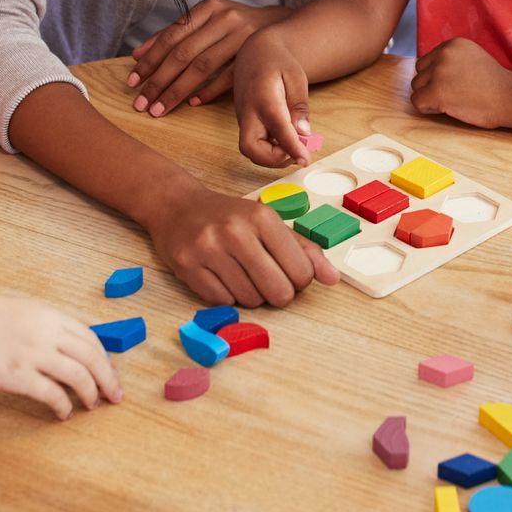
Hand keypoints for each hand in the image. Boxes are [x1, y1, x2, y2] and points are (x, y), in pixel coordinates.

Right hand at [0, 288, 121, 419]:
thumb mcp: (21, 311)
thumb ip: (44, 326)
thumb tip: (65, 346)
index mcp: (49, 314)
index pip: (91, 338)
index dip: (104, 359)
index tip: (108, 373)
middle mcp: (46, 332)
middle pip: (93, 357)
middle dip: (109, 379)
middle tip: (116, 396)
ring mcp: (32, 353)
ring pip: (78, 376)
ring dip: (91, 393)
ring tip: (93, 405)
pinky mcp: (15, 374)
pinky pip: (50, 394)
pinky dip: (62, 405)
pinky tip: (62, 413)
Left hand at [130, 0, 292, 116]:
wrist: (279, 26)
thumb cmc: (234, 26)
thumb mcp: (206, 20)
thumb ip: (173, 34)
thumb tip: (137, 54)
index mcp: (209, 8)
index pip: (172, 36)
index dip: (150, 60)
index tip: (133, 81)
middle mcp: (225, 19)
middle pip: (184, 53)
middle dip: (159, 81)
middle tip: (141, 103)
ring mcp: (242, 37)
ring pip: (202, 67)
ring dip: (178, 91)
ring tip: (159, 108)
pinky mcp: (255, 56)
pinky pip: (228, 77)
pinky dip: (209, 91)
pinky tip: (193, 104)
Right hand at [147, 185, 339, 306]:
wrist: (178, 208)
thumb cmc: (230, 217)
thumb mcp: (269, 223)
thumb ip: (303, 249)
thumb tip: (333, 278)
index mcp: (262, 218)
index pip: (301, 271)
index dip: (301, 281)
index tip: (291, 275)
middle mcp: (235, 232)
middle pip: (278, 291)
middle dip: (279, 294)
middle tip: (270, 282)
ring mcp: (208, 249)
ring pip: (250, 301)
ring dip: (252, 296)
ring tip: (243, 276)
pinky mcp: (186, 266)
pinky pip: (222, 303)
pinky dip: (227, 298)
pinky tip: (223, 278)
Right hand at [232, 33, 315, 166]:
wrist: (255, 52)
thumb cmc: (277, 61)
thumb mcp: (296, 77)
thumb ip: (299, 105)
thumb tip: (304, 132)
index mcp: (263, 97)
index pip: (277, 128)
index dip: (292, 148)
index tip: (306, 160)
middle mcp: (248, 111)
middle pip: (250, 148)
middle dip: (274, 160)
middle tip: (299, 152)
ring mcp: (244, 119)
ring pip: (251, 150)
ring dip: (274, 157)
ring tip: (297, 145)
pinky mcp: (246, 124)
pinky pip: (255, 144)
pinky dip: (271, 150)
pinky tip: (288, 139)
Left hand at [409, 38, 511, 127]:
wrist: (510, 97)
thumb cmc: (494, 83)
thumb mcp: (473, 57)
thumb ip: (451, 58)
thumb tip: (427, 68)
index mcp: (452, 44)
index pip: (428, 60)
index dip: (438, 75)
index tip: (457, 84)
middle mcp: (443, 54)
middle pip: (420, 71)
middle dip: (431, 84)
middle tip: (453, 94)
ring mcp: (439, 72)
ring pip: (416, 86)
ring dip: (429, 96)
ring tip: (451, 100)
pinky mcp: (436, 92)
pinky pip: (417, 102)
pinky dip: (428, 108)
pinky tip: (446, 108)